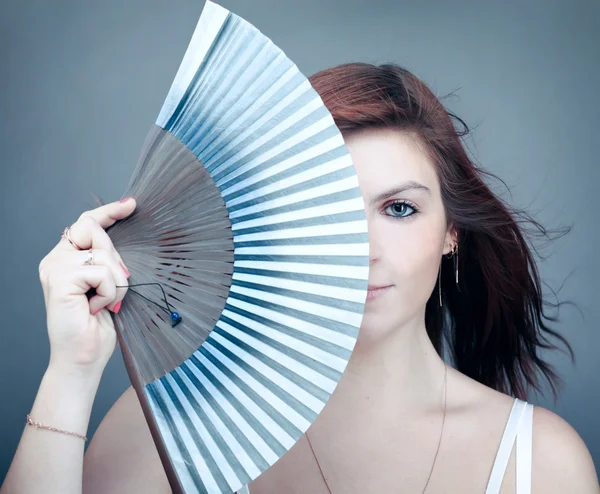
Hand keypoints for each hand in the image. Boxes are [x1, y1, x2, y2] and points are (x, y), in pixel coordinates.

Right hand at [38, 198, 136, 375]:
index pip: (87, 224)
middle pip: (98, 232)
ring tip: (103, 303)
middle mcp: (56, 259)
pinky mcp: (59, 279)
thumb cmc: (98, 326)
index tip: (131, 204)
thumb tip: (123, 236)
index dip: (109, 212)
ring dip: (117, 283)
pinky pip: (102, 272)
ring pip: (105, 255)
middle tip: (112, 290)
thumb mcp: (108, 285)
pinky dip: (109, 292)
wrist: (83, 358)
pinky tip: (95, 308)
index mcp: (66, 258)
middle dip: (117, 262)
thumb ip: (108, 261)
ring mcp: (55, 267)